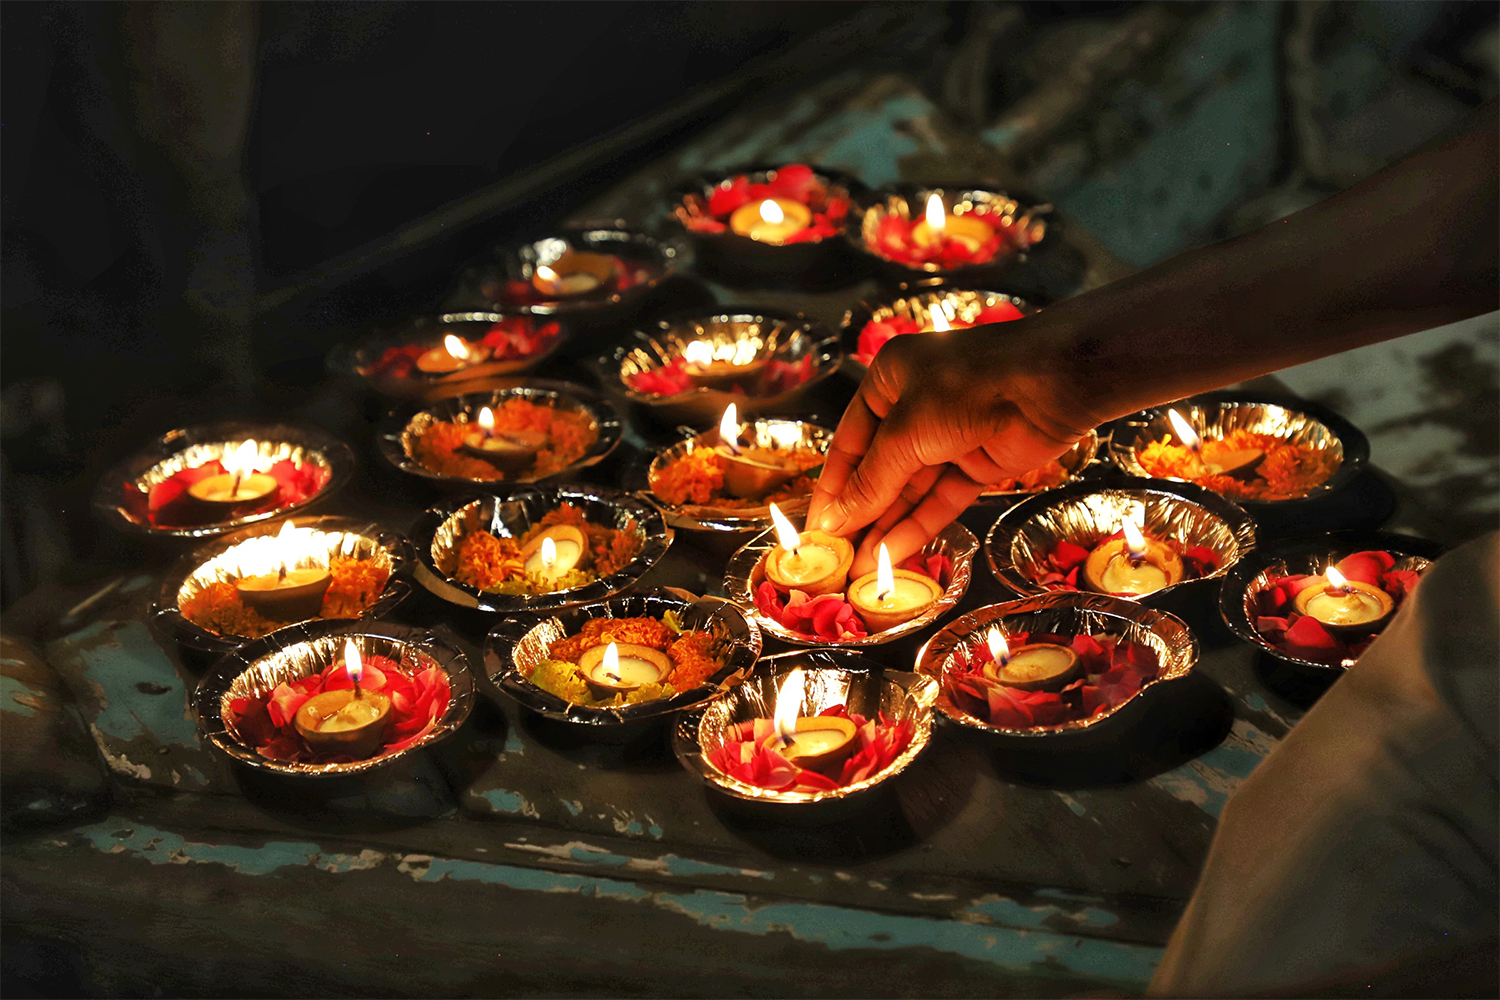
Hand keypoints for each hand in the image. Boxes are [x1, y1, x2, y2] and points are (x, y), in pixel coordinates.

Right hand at [807, 324, 1087, 575]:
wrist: (1050, 383)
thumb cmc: (967, 387)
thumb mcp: (906, 432)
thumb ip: (871, 482)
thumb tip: (835, 520)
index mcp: (888, 381)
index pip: (850, 441)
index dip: (834, 485)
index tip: (818, 527)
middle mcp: (915, 406)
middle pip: (880, 468)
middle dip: (860, 511)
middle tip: (838, 555)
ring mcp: (949, 437)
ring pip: (910, 489)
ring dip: (887, 526)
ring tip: (861, 566)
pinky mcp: (979, 463)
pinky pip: (940, 498)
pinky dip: (919, 525)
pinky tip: (893, 553)